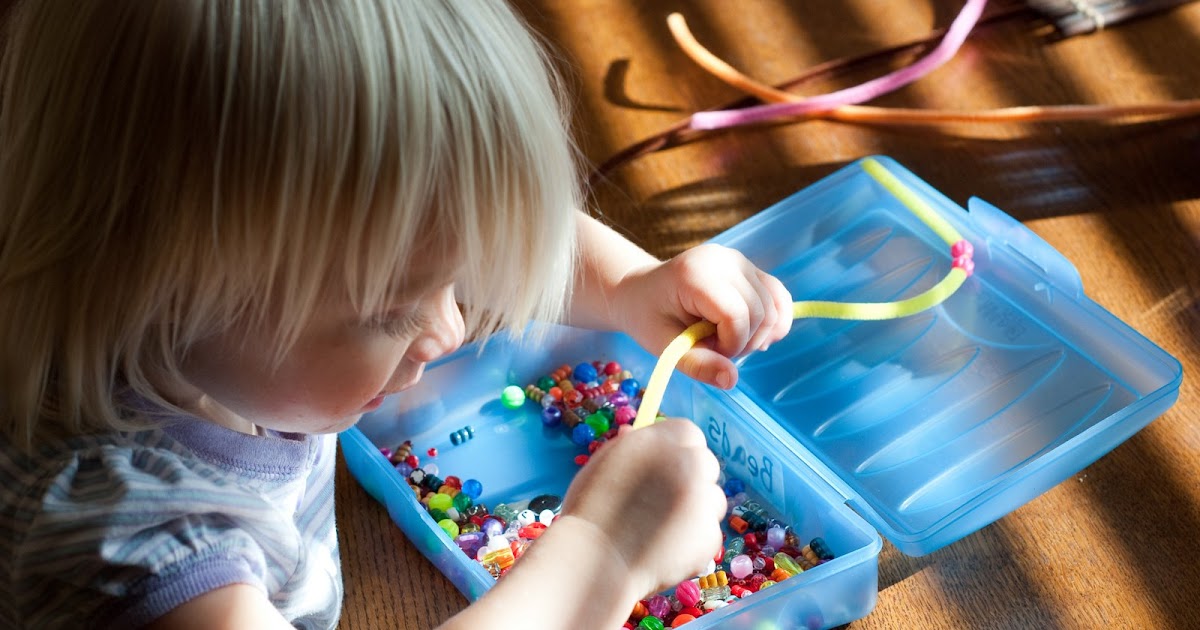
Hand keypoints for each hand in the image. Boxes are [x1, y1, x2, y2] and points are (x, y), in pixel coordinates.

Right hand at [557, 419, 726, 598]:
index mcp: (659, 441)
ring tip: (662, 529)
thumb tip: (636, 433)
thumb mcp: (604, 464)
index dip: (679, 451)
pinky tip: (666, 550)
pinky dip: (694, 542)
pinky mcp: (709, 534)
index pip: (688, 433)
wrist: (593, 561)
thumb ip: (630, 446)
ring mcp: (702, 500)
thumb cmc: (590, 511)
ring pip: (713, 500)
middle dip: (693, 479)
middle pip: (706, 464)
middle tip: (665, 502)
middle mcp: (687, 464)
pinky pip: (709, 533)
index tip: (668, 467)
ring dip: (697, 510)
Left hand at [613, 244, 791, 388]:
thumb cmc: (648, 317)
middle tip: (714, 347)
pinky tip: (752, 334)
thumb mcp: (665, 346)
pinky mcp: (749, 267)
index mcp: (695, 274)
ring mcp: (739, 260)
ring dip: (757, 334)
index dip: (731, 344)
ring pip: (774, 306)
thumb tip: (731, 380)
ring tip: (726, 338)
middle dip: (744, 342)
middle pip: (761, 312)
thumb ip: (698, 364)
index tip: (708, 351)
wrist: (641, 291)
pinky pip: (778, 296)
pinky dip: (773, 321)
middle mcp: (723, 260)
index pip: (737, 315)